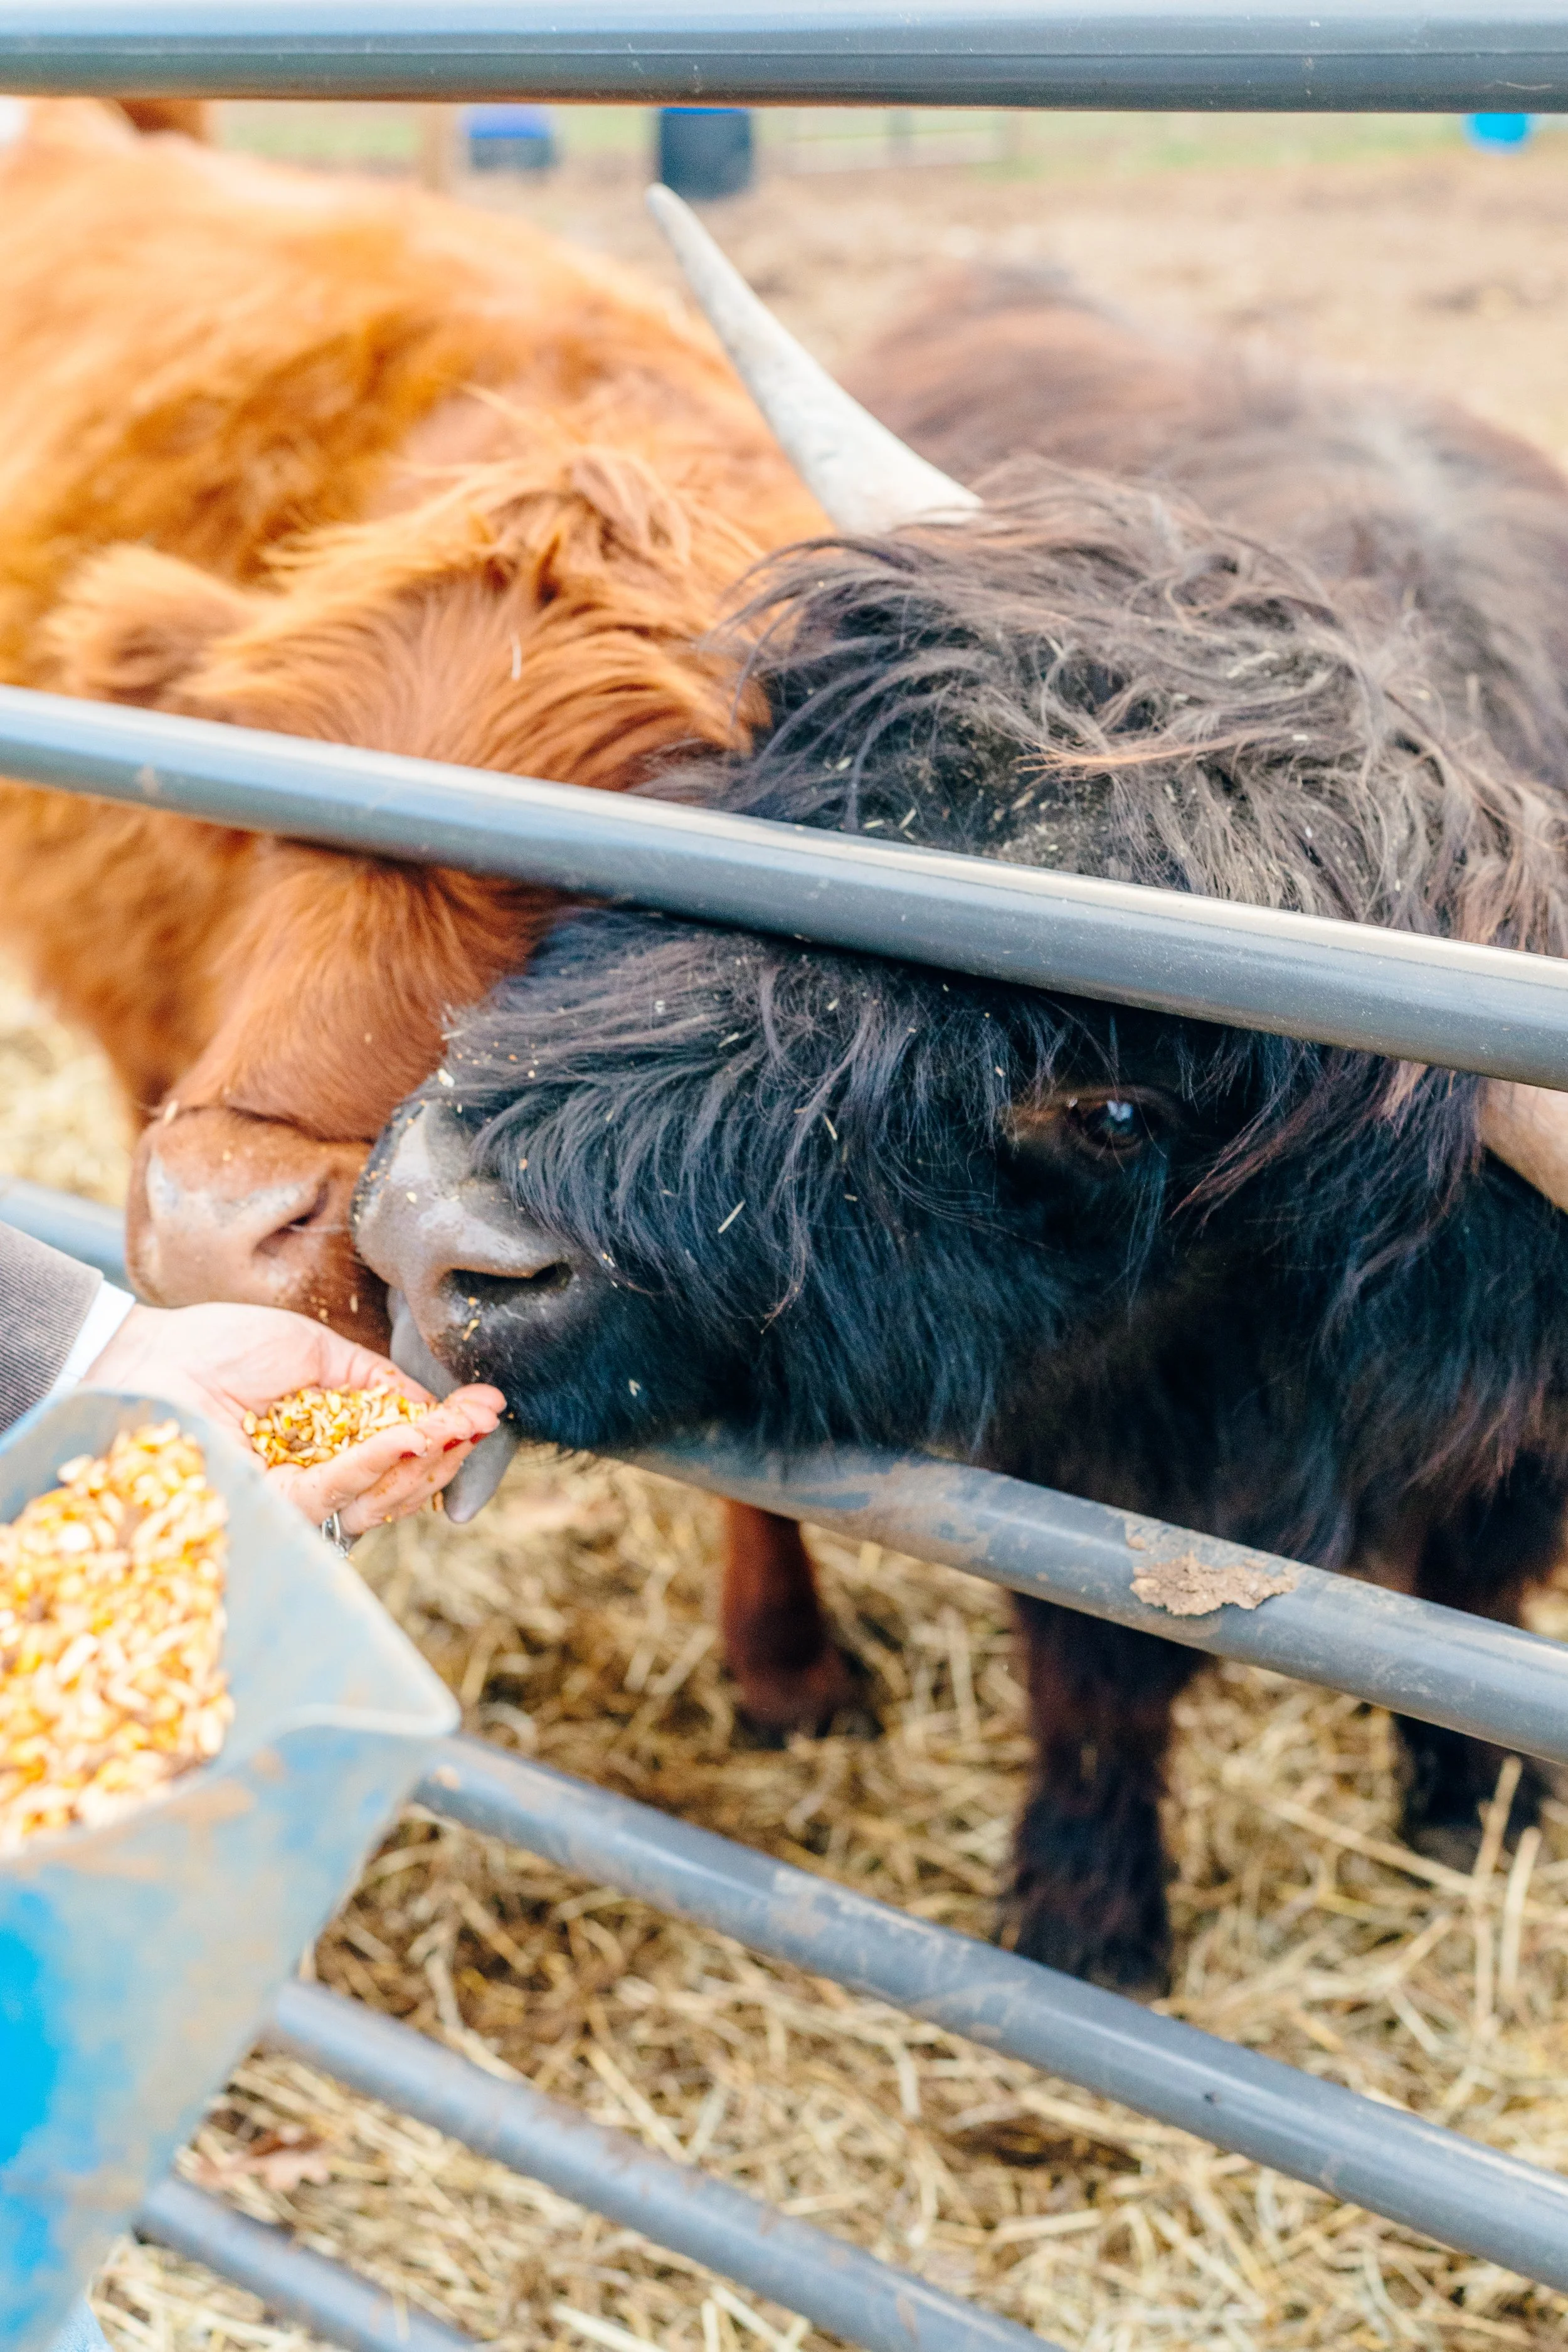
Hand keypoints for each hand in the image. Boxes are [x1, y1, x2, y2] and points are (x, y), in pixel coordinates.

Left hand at [86, 1301, 504, 1536]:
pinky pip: (340, 1489)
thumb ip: (371, 1380)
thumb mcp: (313, 1351)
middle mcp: (316, 1475)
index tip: (487, 1407)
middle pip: (402, 1482)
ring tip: (460, 1426)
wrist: (149, 1357)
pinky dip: (382, 1462)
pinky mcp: (275, 1508)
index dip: (447, 1430)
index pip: (400, 1446)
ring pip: (381, 1495)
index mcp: (327, 1440)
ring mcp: (297, 1497)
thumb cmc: (214, 1346)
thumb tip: (429, 1404)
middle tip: (484, 1418)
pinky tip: (415, 1436)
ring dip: (428, 1457)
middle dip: (449, 1450)